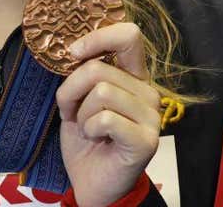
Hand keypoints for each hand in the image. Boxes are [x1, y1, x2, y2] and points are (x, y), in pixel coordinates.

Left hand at [56, 22, 162, 206]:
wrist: (92, 184)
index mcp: (134, 78)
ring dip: (81, 115)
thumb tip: (75, 50)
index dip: (98, 37)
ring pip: (101, 93)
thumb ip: (85, 75)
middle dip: (71, 92)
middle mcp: (148, 92)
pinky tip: (96, 140)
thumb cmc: (87, 141)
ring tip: (87, 129)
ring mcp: (151, 116)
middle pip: (99, 69)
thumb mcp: (80, 100)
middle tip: (72, 113)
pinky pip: (106, 119)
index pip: (128, 37)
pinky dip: (90, 129)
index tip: (74, 53)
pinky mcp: (146, 140)